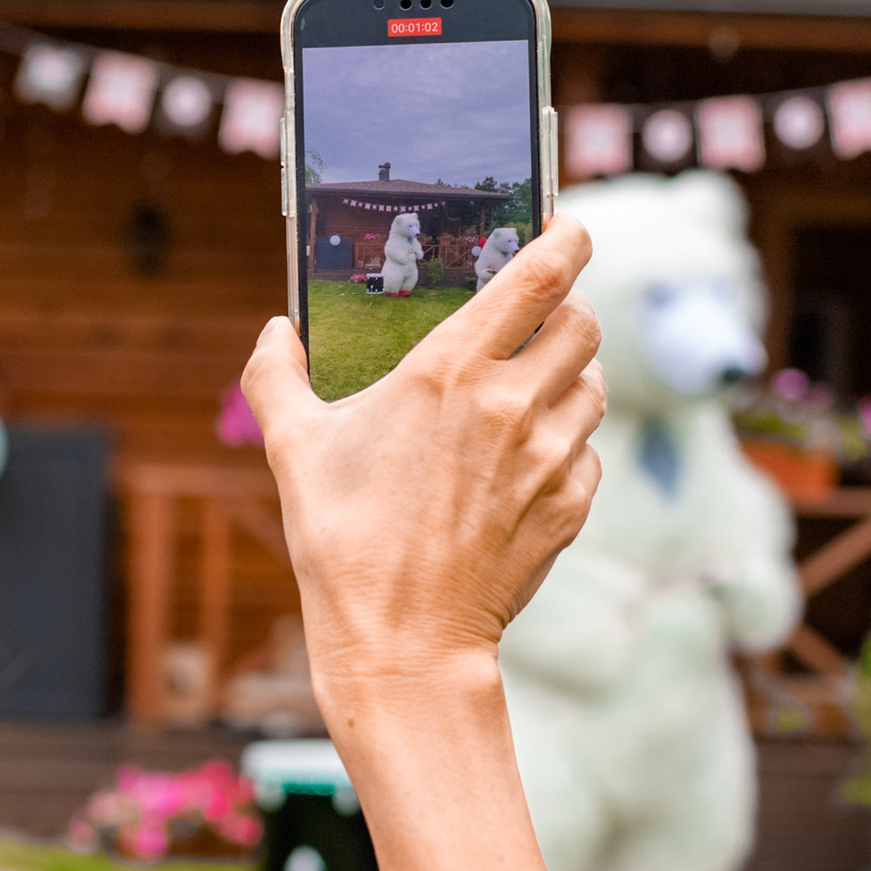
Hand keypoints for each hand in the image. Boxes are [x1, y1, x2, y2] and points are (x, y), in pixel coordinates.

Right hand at [241, 220, 605, 718]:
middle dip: (568, 312)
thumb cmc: (341, 542)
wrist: (403, 642)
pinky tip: (527, 462)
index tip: (568, 228)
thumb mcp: (293, 448)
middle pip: (584, 324)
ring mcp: (549, 458)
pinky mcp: (570, 507)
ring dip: (571, 379)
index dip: (566, 240)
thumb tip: (276, 331)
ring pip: (594, 388)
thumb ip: (277, 376)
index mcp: (449, 370)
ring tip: (532, 392)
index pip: (540, 275)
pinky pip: (590, 454)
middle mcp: (513, 405)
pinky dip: (568, 447)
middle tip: (539, 321)